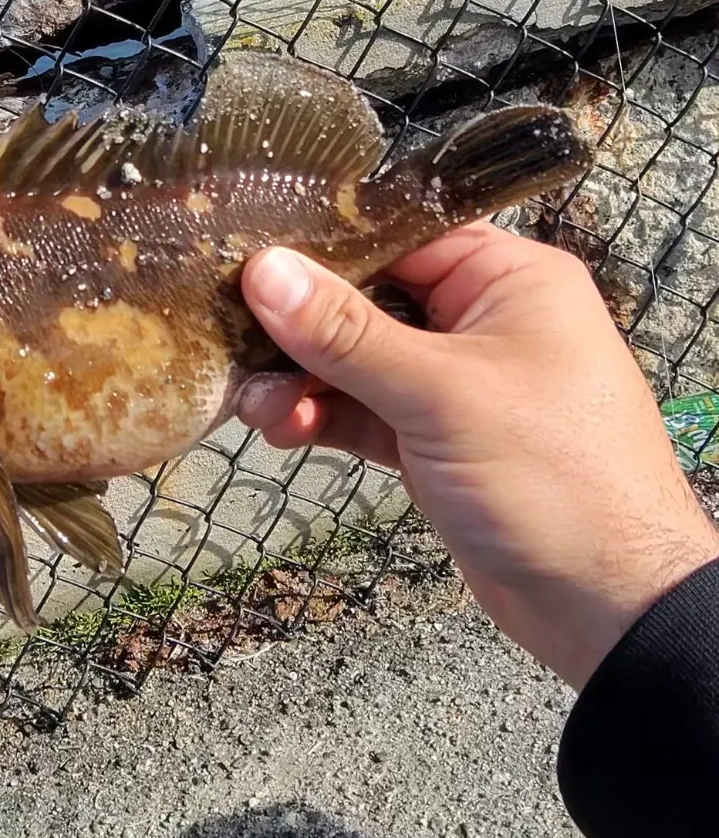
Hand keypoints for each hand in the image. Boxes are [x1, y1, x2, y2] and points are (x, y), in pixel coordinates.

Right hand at [237, 221, 718, 690]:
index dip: (323, 248)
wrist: (602, 601)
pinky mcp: (431, 439)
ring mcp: (453, 384)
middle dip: (299, 330)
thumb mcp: (439, 394)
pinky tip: (285, 430)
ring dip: (302, 383)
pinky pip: (362, 413)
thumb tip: (265, 271)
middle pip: (366, 301)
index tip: (246, 259)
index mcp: (506, 280)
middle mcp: (480, 320)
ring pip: (354, 364)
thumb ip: (346, 334)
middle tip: (235, 346)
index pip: (398, 236)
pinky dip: (323, 419)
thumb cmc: (550, 476)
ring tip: (257, 406)